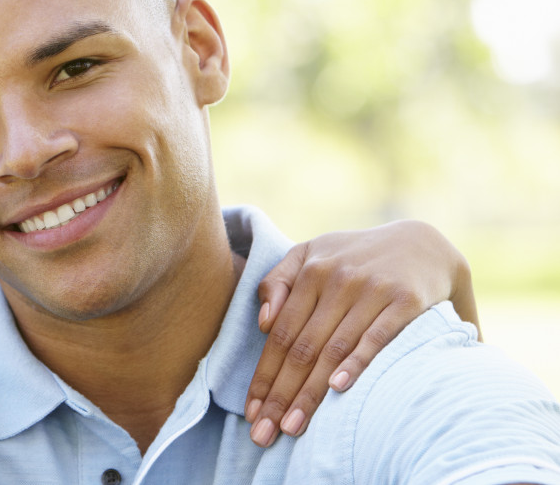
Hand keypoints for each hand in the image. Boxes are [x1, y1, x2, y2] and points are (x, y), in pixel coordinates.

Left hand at [244, 219, 475, 446]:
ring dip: (310, 393)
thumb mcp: (311, 253)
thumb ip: (278, 281)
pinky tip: (338, 389)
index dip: (264, 376)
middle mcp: (337, 280)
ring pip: (332, 350)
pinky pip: (377, 337)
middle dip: (280, 395)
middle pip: (302, 349)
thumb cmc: (355, 256)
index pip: (280, 335)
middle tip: (265, 433)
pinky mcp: (405, 300)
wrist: (423, 242)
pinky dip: (357, 362)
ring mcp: (371, 290)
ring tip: (293, 426)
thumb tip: (264, 323)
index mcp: (311, 271)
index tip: (251, 411)